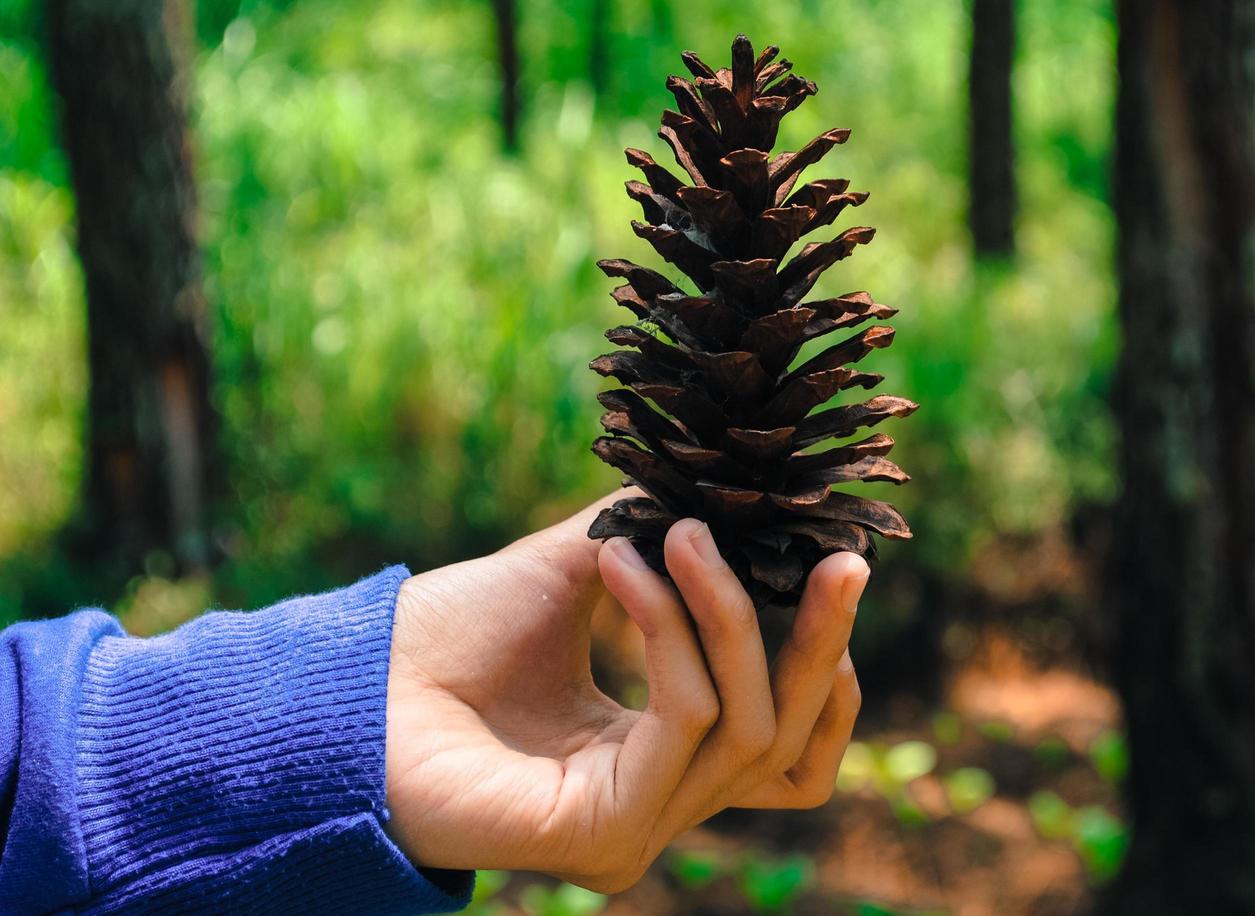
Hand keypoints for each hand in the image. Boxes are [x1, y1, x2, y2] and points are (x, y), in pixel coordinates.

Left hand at [383, 491, 866, 891]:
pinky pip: (685, 721)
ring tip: (680, 531)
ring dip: (726, 609)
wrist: (346, 685)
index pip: (788, 737)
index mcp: (662, 754)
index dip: (825, 662)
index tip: (837, 562)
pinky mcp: (605, 834)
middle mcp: (660, 803)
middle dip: (824, 642)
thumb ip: (656, 539)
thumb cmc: (449, 638)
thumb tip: (732, 485)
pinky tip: (626, 564)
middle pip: (792, 740)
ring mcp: (638, 828)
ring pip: (749, 724)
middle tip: (844, 558)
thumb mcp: (577, 571)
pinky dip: (673, 630)